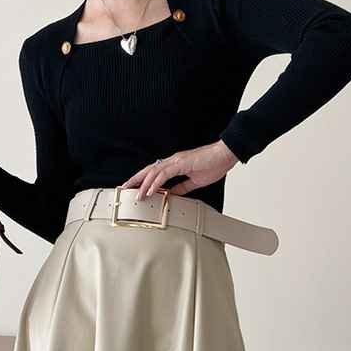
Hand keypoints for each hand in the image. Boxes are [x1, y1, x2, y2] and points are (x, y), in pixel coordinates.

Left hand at [121, 140, 238, 200]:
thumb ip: (183, 187)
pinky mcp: (181, 163)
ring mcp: (176, 161)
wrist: (225, 155)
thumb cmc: (214, 165)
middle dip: (136, 180)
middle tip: (125, 189)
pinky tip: (150, 191)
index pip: (154, 173)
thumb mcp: (195, 181)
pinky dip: (156, 183)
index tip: (135, 189)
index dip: (143, 180)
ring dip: (143, 184)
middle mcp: (172, 161)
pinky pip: (164, 174)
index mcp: (175, 165)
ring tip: (136, 195)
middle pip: (149, 170)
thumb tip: (173, 194)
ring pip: (154, 172)